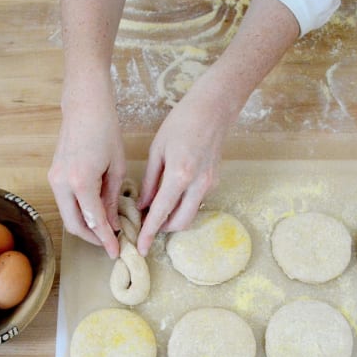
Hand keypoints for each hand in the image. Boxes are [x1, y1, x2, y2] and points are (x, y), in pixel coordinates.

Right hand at [48, 91, 124, 258]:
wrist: (85, 106)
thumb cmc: (106, 130)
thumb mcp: (117, 168)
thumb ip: (112, 199)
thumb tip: (112, 225)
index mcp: (81, 181)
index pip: (94, 221)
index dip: (106, 240)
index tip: (117, 251)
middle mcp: (62, 183)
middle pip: (74, 225)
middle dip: (93, 238)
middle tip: (111, 244)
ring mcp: (54, 179)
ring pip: (67, 215)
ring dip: (85, 227)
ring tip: (106, 231)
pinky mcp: (53, 175)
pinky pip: (65, 202)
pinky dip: (79, 213)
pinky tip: (96, 213)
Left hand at [135, 0, 300, 256]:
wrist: (214, 109)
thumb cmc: (181, 122)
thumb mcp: (158, 150)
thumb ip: (150, 181)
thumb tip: (143, 205)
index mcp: (180, 175)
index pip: (161, 213)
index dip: (149, 232)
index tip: (142, 247)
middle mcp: (198, 185)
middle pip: (179, 223)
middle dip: (162, 228)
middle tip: (146, 222)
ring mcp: (210, 185)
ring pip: (190, 215)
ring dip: (173, 218)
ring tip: (156, 208)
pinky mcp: (215, 182)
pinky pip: (196, 203)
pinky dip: (182, 206)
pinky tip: (171, 195)